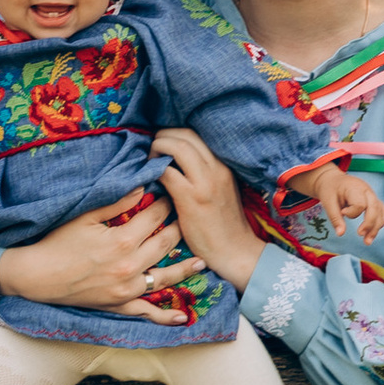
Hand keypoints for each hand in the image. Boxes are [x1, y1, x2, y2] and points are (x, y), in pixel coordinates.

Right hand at [0, 189, 204, 324]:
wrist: (37, 276)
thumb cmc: (57, 242)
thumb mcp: (85, 216)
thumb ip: (116, 202)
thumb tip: (142, 187)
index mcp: (122, 240)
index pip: (154, 219)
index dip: (165, 205)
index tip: (172, 196)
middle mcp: (129, 266)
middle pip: (165, 244)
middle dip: (179, 230)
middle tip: (190, 221)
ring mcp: (126, 289)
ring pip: (164, 277)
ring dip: (184, 270)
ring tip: (201, 262)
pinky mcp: (119, 305)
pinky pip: (146, 313)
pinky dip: (165, 316)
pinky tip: (183, 317)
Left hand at [148, 128, 266, 290]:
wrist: (235, 251)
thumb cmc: (223, 224)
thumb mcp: (219, 190)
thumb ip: (202, 174)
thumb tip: (175, 162)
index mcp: (223, 165)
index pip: (196, 134)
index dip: (173, 134)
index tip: (162, 143)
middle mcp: (216, 168)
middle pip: (185, 135)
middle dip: (162, 136)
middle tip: (151, 149)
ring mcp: (205, 182)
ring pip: (177, 147)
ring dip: (157, 148)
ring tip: (149, 161)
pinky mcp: (192, 198)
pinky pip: (167, 172)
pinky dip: (153, 170)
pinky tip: (149, 179)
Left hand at [319, 165, 383, 246]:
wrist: (333, 181)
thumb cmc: (330, 190)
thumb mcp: (328, 202)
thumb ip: (335, 218)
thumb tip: (340, 234)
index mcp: (355, 187)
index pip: (360, 203)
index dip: (352, 212)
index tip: (342, 212)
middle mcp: (367, 190)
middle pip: (375, 207)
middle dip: (370, 223)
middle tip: (360, 234)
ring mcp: (372, 195)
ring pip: (380, 211)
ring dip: (376, 228)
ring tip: (367, 242)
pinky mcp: (373, 201)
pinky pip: (381, 212)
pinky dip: (379, 223)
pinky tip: (372, 234)